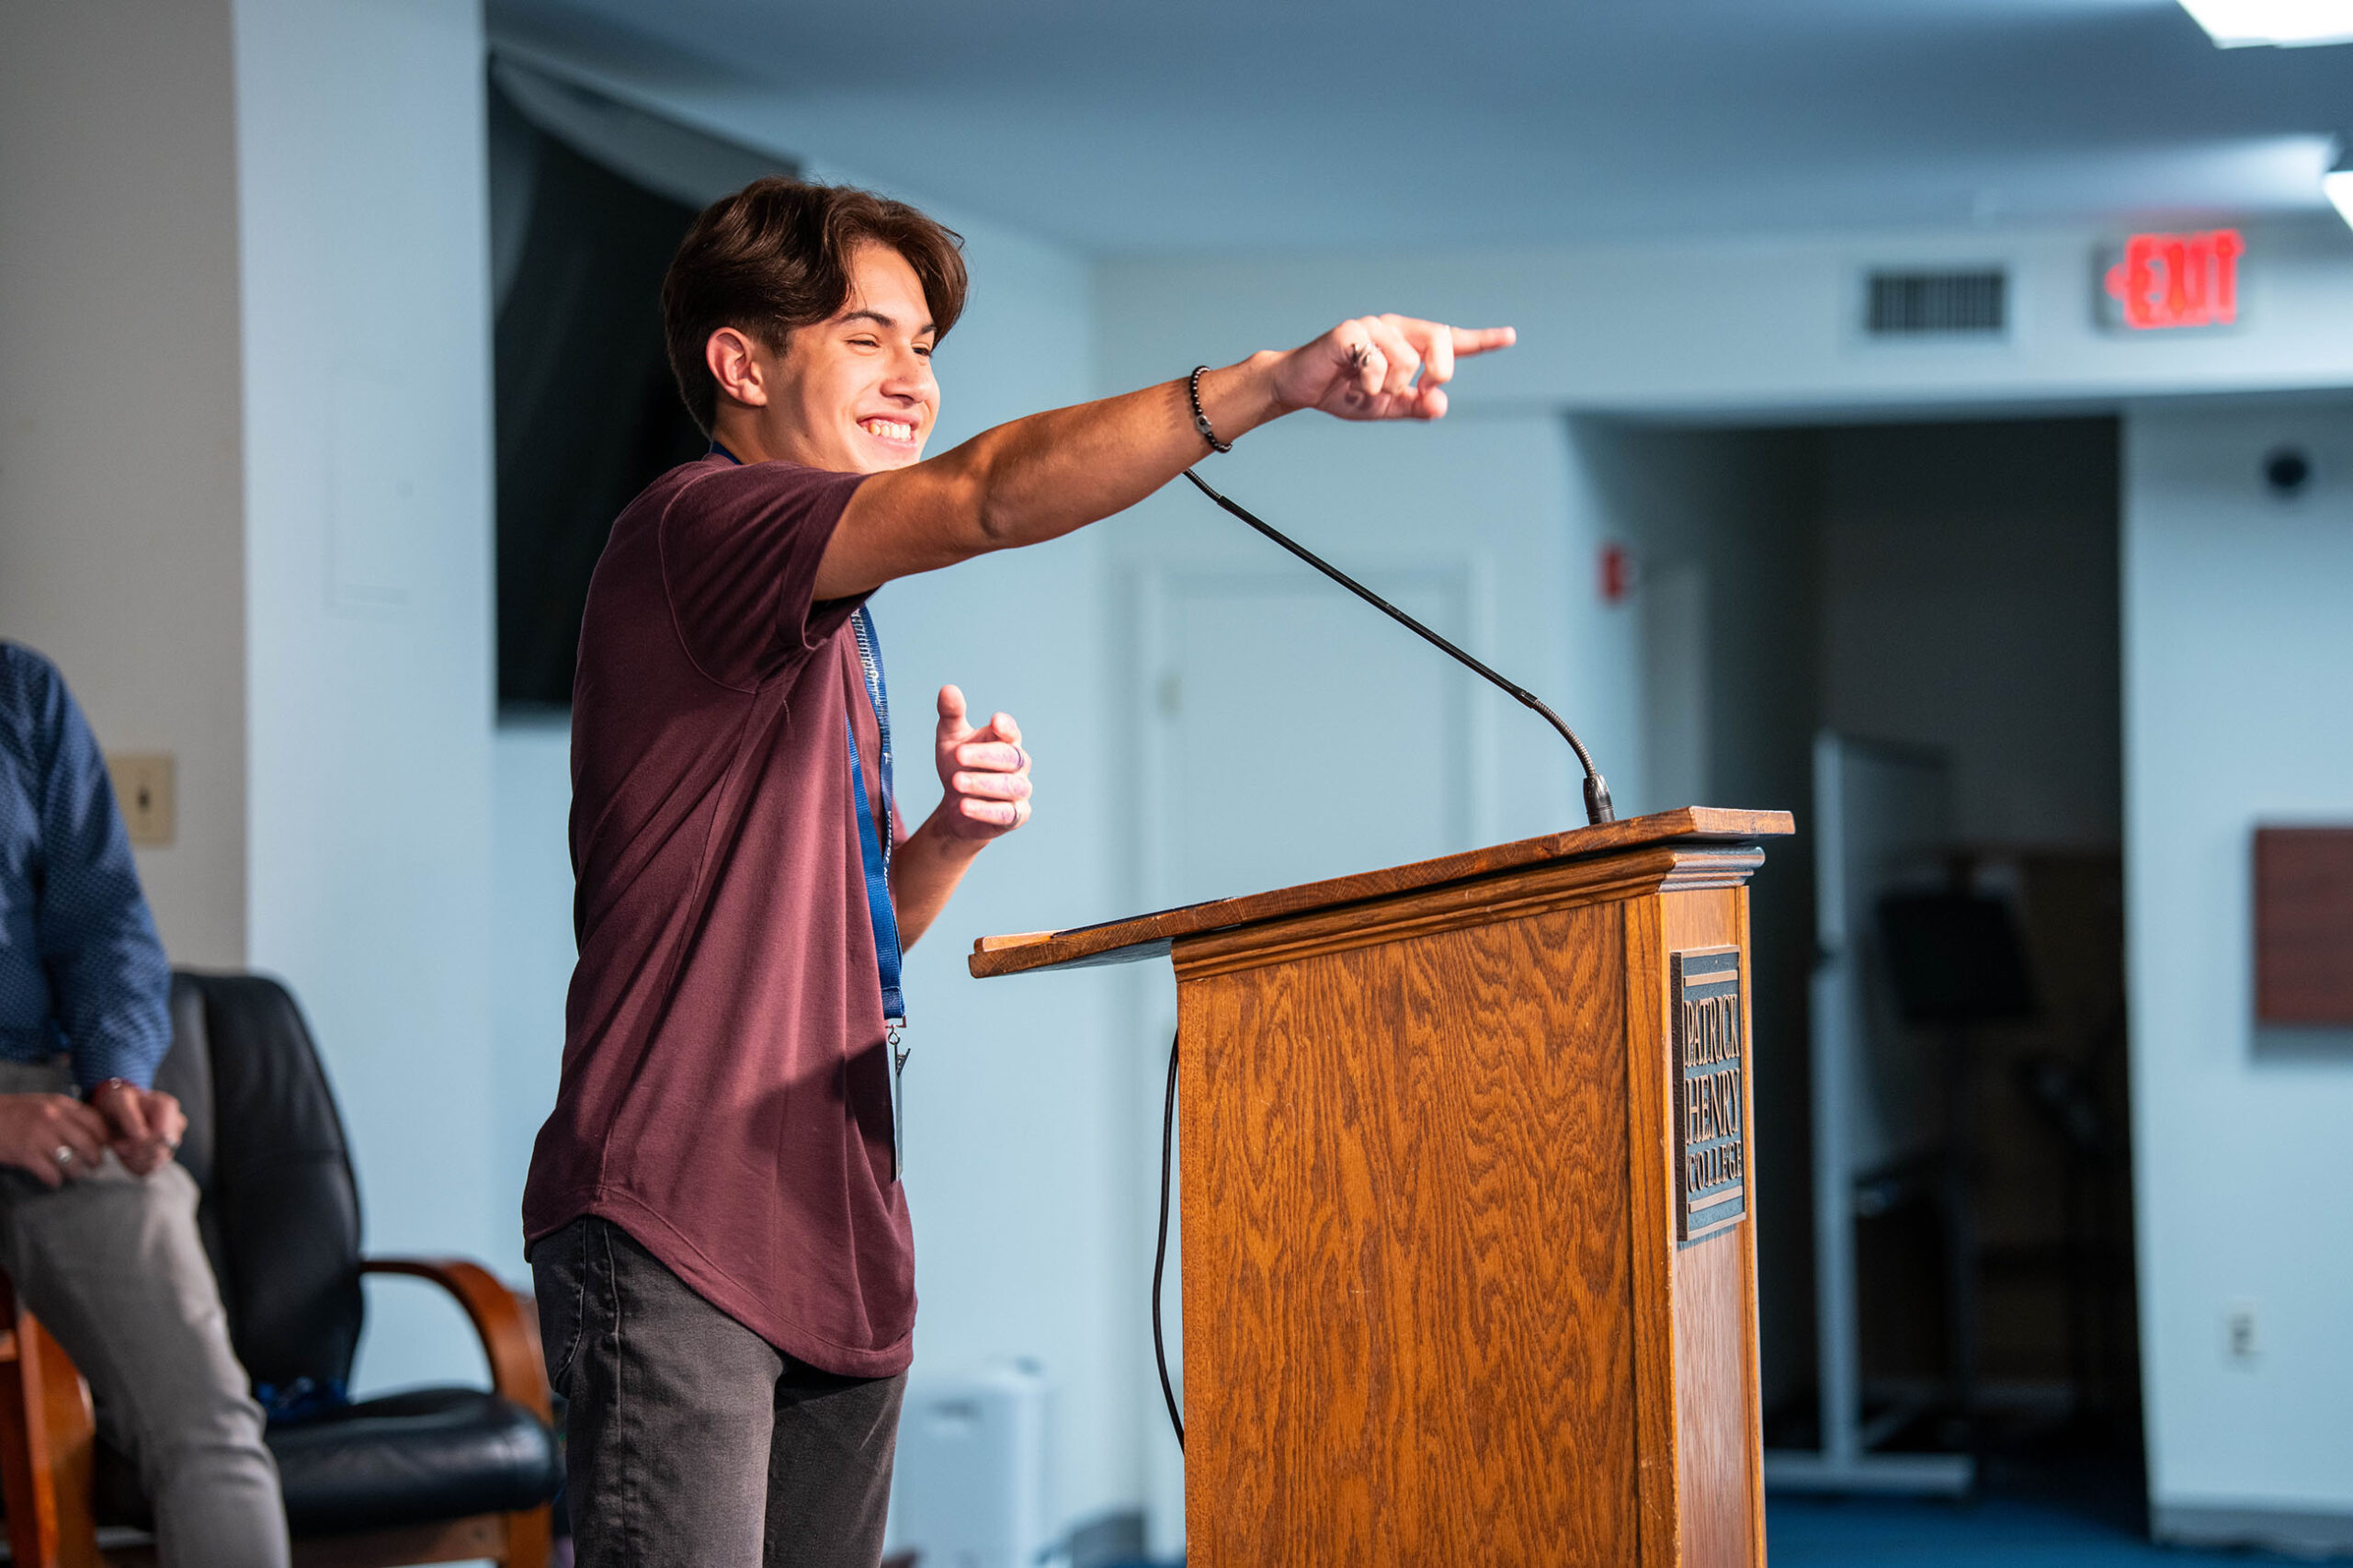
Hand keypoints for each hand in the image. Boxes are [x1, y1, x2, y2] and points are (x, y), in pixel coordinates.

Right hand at [0, 1094, 110, 1187]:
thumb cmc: (15, 1112)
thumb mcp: (44, 1103)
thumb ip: (67, 1113)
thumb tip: (94, 1129)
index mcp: (61, 1104)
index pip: (96, 1122)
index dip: (105, 1137)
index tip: (106, 1147)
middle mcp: (53, 1118)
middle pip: (89, 1144)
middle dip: (96, 1159)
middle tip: (95, 1166)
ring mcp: (39, 1136)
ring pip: (72, 1161)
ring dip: (76, 1172)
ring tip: (74, 1174)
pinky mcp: (26, 1154)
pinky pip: (50, 1173)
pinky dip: (55, 1180)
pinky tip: (54, 1181)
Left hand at [88, 1081, 184, 1177]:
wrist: (114, 1110)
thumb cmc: (117, 1102)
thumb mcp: (118, 1101)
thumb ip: (129, 1116)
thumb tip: (141, 1136)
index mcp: (167, 1106)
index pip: (162, 1135)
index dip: (140, 1143)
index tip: (119, 1142)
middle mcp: (175, 1123)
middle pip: (161, 1150)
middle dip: (134, 1152)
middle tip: (116, 1145)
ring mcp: (172, 1140)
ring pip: (157, 1162)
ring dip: (132, 1160)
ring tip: (119, 1147)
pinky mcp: (164, 1154)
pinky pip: (151, 1169)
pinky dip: (134, 1166)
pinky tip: (124, 1155)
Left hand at [932, 685, 1032, 843]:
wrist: (957, 806)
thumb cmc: (959, 766)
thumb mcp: (950, 739)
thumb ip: (951, 715)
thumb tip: (948, 689)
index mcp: (1005, 741)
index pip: (1011, 732)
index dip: (1007, 728)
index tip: (995, 722)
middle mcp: (1018, 764)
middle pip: (1011, 757)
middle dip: (985, 756)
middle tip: (957, 755)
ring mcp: (1019, 790)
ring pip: (1010, 786)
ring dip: (983, 783)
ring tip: (956, 782)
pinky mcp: (1015, 815)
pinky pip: (1006, 813)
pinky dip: (985, 810)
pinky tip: (964, 806)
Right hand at [1268, 315, 1514, 422]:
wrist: (1300, 388)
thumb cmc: (1343, 392)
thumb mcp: (1386, 405)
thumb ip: (1415, 405)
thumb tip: (1441, 403)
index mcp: (1406, 341)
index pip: (1449, 340)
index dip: (1480, 340)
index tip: (1508, 337)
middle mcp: (1394, 327)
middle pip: (1440, 338)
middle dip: (1440, 369)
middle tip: (1424, 386)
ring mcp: (1372, 326)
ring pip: (1407, 360)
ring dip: (1391, 387)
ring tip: (1368, 389)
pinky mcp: (1350, 332)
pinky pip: (1377, 364)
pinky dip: (1369, 385)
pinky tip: (1352, 382)